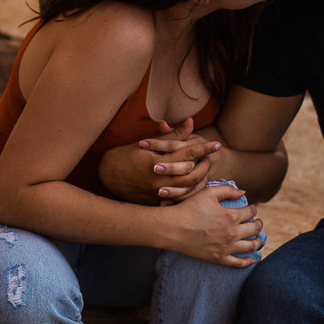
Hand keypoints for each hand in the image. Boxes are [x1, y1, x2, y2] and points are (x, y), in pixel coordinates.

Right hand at [98, 117, 220, 204]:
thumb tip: (190, 122)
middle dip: (204, 165)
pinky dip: (189, 193)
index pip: (186, 154)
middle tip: (212, 158)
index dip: (203, 148)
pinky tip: (195, 187)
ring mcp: (157, 192)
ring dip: (199, 181)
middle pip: (191, 174)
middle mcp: (158, 178)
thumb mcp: (149, 143)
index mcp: (157, 161)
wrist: (106, 175)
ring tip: (207, 172)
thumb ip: (172, 136)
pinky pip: (178, 200)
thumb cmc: (127, 155)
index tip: (216, 144)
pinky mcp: (155, 201)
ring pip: (187, 189)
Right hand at [168, 184, 263, 267]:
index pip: (251, 212)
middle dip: (258, 224)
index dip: (253, 209)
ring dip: (258, 241)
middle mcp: (232, 233)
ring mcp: (226, 247)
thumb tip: (243, 192)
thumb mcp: (208, 192)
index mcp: (231, 216)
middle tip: (258, 222)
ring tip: (258, 239)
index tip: (251, 208)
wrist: (172, 228)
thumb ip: (227, 190)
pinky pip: (238, 263)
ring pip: (251, 246)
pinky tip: (252, 259)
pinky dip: (248, 261)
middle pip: (255, 229)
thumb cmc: (189, 208)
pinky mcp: (218, 258)